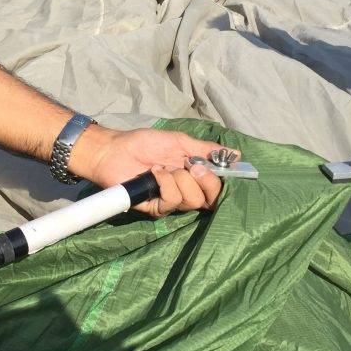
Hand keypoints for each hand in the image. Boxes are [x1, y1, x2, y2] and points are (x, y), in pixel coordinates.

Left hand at [70, 126, 226, 216]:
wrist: (115, 149)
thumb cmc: (146, 144)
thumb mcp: (180, 141)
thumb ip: (206, 150)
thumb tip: (235, 153)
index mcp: (195, 176)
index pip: (218, 189)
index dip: (223, 182)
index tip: (223, 167)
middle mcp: (187, 191)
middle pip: (210, 199)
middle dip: (206, 181)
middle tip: (193, 165)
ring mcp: (172, 201)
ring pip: (192, 201)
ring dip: (181, 180)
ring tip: (165, 167)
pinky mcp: (156, 208)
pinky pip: (172, 202)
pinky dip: (166, 185)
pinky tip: (155, 173)